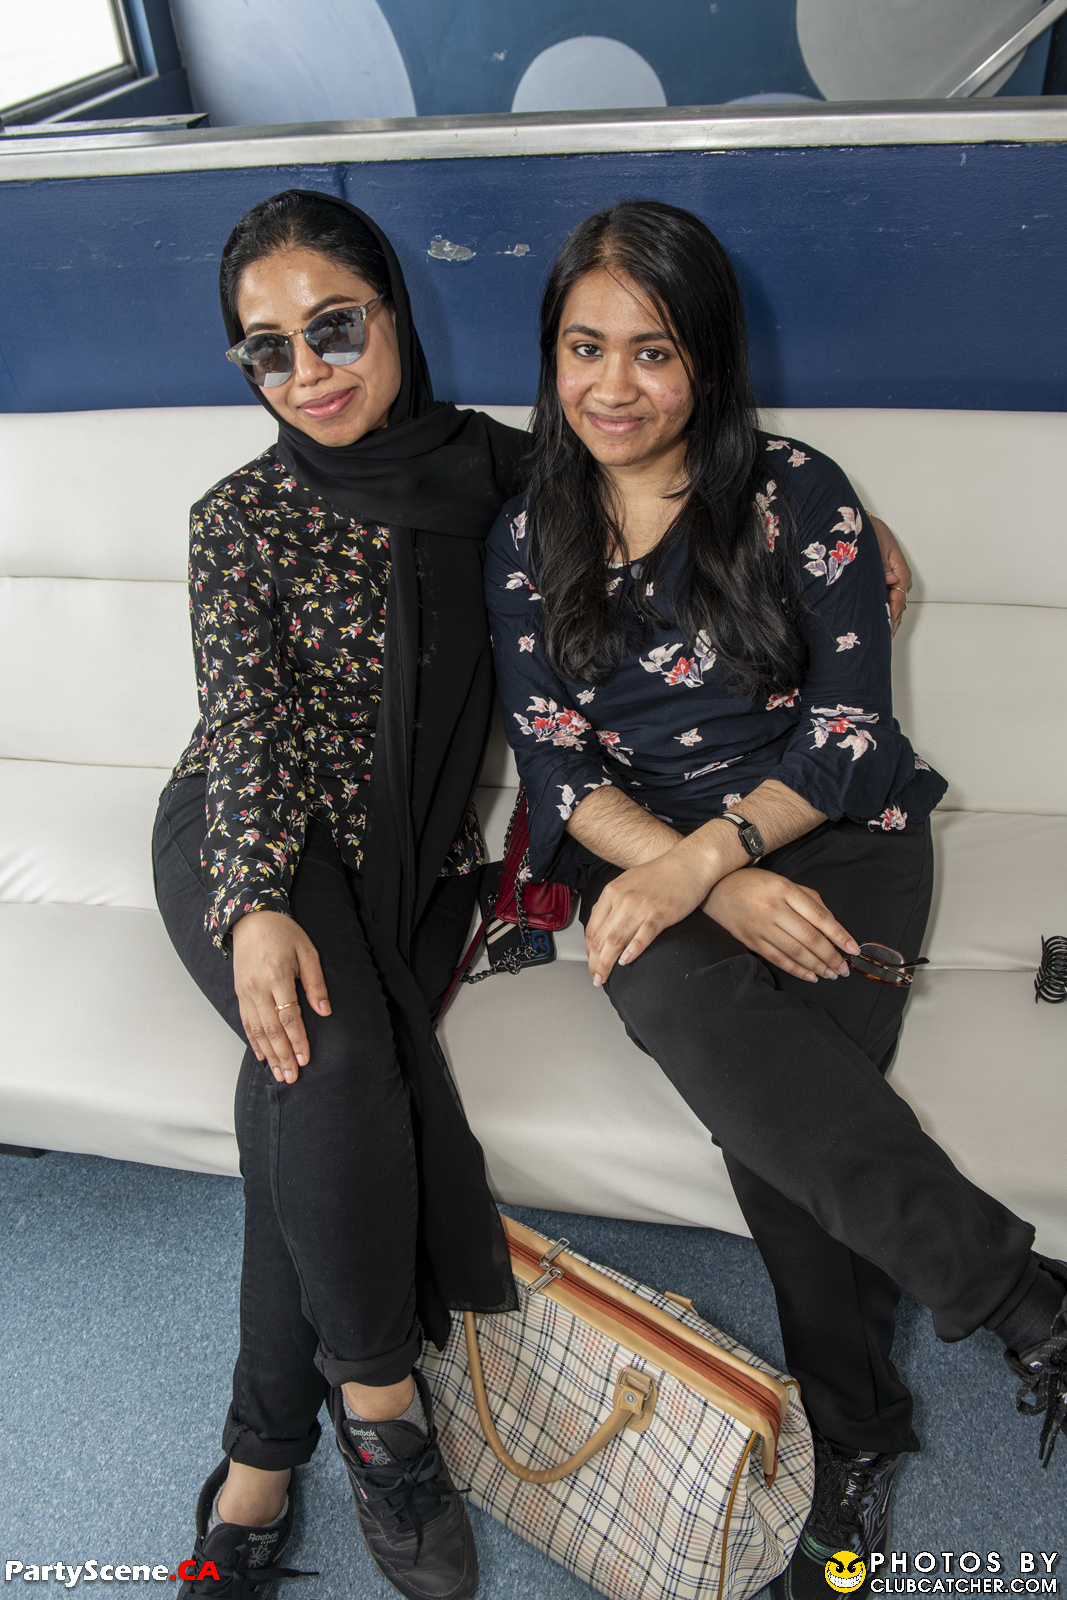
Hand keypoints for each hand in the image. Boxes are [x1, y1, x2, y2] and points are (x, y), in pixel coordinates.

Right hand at [231, 909, 330, 1082]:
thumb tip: (325, 1011)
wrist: (251, 918)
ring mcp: (246, 992)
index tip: (306, 1059)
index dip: (297, 1040)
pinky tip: (262, 1056)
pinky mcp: (240, 993)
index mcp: (277, 976)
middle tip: (292, 1077)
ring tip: (279, 1074)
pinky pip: (246, 1022)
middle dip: (283, 1055)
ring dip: (269, 1055)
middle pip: (271, 1029)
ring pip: (257, 1030)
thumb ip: (316, 983)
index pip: (288, 1016)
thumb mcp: (307, 952)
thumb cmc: (284, 933)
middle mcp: (258, 987)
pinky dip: (254, 1042)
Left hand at [585, 841, 724, 984]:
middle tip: (596, 978)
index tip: (591, 963)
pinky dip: (632, 950)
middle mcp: (622, 899)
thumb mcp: (628, 882)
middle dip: (595, 962)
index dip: (589, 950)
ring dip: (607, 962)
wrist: (690, 862)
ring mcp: (641, 906)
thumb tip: (604, 924)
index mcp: (612, 892)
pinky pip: (643, 935)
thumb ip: (614, 901)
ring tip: (604, 978)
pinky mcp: (661, 913)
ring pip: (616, 940)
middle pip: (601, 937)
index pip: (592, 927)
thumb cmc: (662, 873)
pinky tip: (626, 962)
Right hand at [703, 868, 859, 982]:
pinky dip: (796, 969)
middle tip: (844, 968)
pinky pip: (777, 958)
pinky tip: (810, 976)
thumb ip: (810, 899)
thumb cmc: (756, 884)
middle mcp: (774, 909)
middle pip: (810, 937)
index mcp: (786, 890)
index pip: (820, 916)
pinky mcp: (751, 940)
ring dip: (816, 965)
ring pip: (795, 951)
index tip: (853, 948)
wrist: (717, 888)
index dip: (839, 935)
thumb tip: (832, 923)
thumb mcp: (785, 882)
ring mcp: (761, 926)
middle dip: (831, 956)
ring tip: (831, 974)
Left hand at [871, 515, 911, 638]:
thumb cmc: (869, 533)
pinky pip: (889, 602)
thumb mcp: (875, 546)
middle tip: (881, 640)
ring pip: (895, 607)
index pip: (898, 597)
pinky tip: (879, 627)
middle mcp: (901, 578)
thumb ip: (880, 565)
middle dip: (890, 624)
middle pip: (899, 606)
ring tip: (880, 639)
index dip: (891, 613)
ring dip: (889, 622)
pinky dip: (885, 614)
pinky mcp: (888, 582)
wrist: (864, 526)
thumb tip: (890, 580)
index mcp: (900, 570)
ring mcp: (896, 581)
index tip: (885, 626)